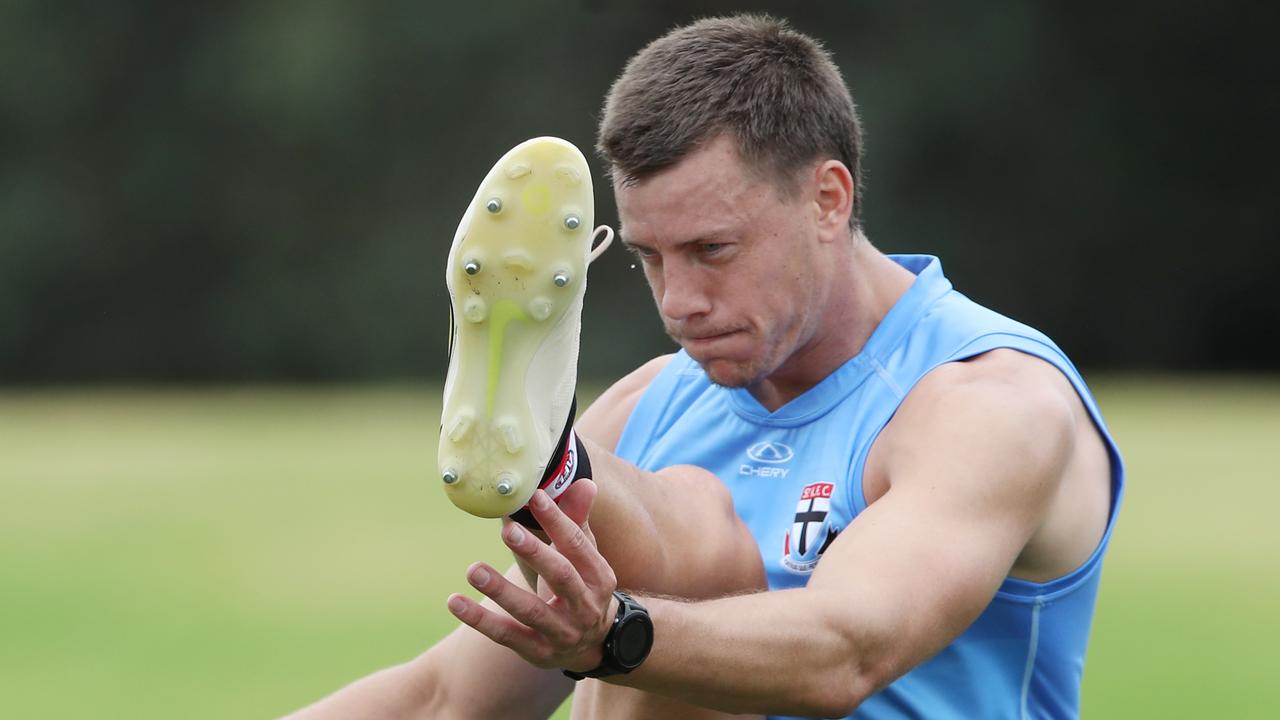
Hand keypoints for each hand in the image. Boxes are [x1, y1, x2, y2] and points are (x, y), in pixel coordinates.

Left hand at [447, 480, 619, 673]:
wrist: (597, 642)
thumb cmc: (584, 586)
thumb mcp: (587, 557)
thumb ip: (578, 522)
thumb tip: (584, 483)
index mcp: (599, 577)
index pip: (578, 545)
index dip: (558, 521)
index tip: (535, 498)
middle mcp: (585, 606)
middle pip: (560, 577)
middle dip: (535, 553)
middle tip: (508, 531)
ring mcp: (562, 632)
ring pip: (530, 611)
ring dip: (501, 590)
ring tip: (473, 569)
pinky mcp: (538, 651)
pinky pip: (506, 635)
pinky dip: (480, 620)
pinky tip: (456, 601)